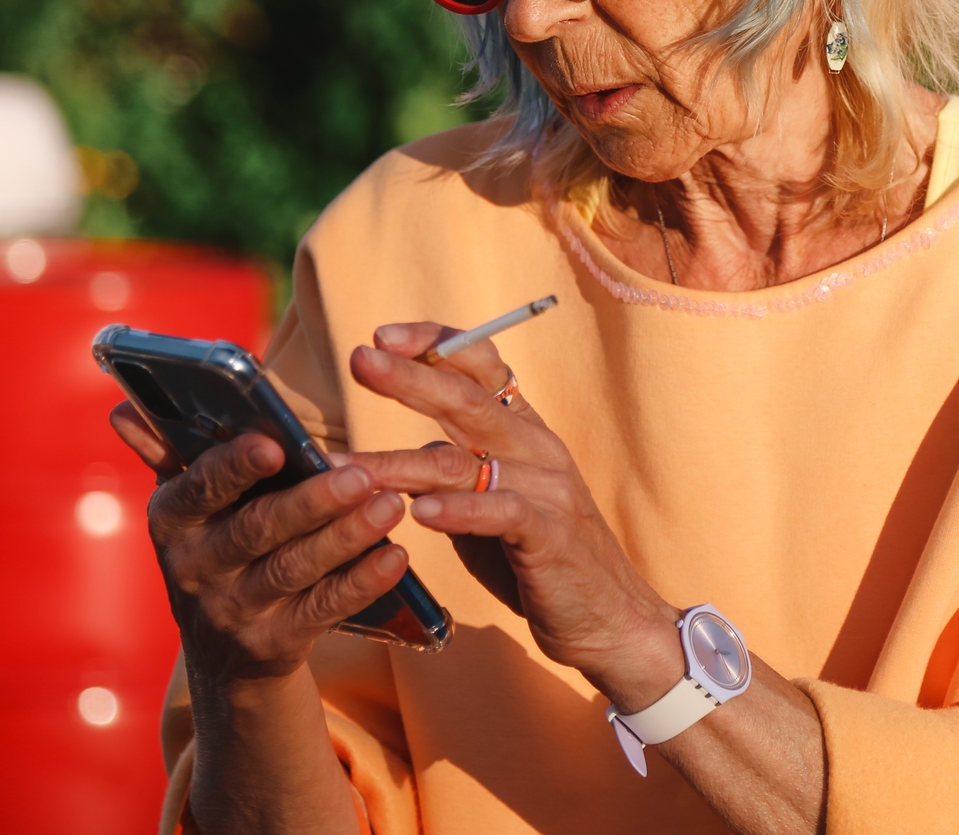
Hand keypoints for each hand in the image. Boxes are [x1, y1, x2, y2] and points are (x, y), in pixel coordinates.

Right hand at [110, 403, 412, 682]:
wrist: (223, 654)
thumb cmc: (216, 545)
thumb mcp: (187, 505)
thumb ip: (167, 451)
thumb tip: (121, 407)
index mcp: (171, 521)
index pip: (199, 489)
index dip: (234, 467)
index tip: (274, 443)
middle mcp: (194, 569)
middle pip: (257, 530)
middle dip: (312, 501)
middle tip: (363, 475)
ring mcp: (231, 613)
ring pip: (294, 570)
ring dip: (346, 536)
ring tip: (390, 505)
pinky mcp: (270, 648)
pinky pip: (321, 611)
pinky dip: (361, 584)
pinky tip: (395, 557)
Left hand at [344, 324, 684, 708]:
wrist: (612, 621)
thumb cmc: (541, 561)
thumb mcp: (494, 506)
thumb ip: (454, 476)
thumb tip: (390, 461)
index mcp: (525, 431)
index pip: (482, 367)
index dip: (434, 344)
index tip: (381, 337)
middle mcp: (537, 448)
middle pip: (467, 399)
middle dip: (409, 378)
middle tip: (361, 361)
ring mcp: (547, 489)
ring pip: (462, 461)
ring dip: (398, 463)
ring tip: (345, 468)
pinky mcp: (550, 536)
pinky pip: (499, 512)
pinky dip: (457, 511)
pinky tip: (419, 513)